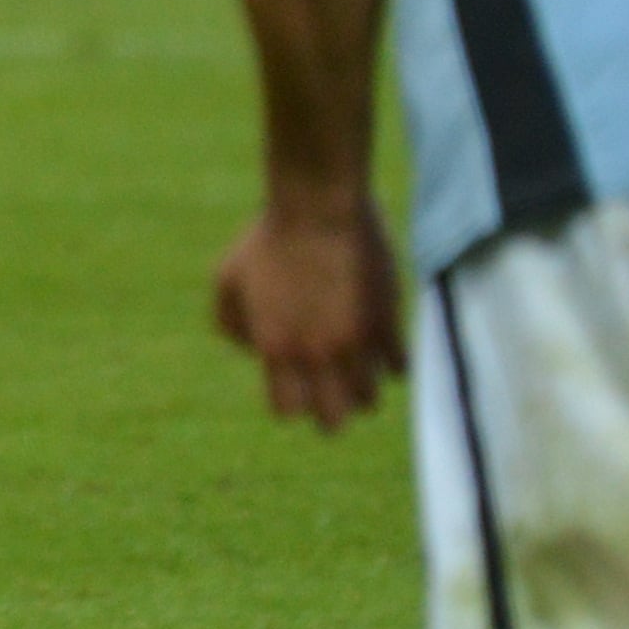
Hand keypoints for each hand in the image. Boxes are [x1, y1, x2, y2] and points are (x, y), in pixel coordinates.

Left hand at [214, 198, 404, 429]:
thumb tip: (254, 351)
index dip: (292, 403)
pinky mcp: (388, 325)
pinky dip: (392, 364)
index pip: (287, 410)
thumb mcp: (228, 279)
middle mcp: (315, 355)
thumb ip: (233, 324)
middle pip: (333, 420)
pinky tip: (383, 347)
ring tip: (357, 368)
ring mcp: (355, 343)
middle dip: (332, 412)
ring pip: (369, 401)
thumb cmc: (267, 239)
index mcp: (275, 348)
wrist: (318, 208)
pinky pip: (400, 369)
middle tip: (332, 390)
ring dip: (363, 390)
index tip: (296, 385)